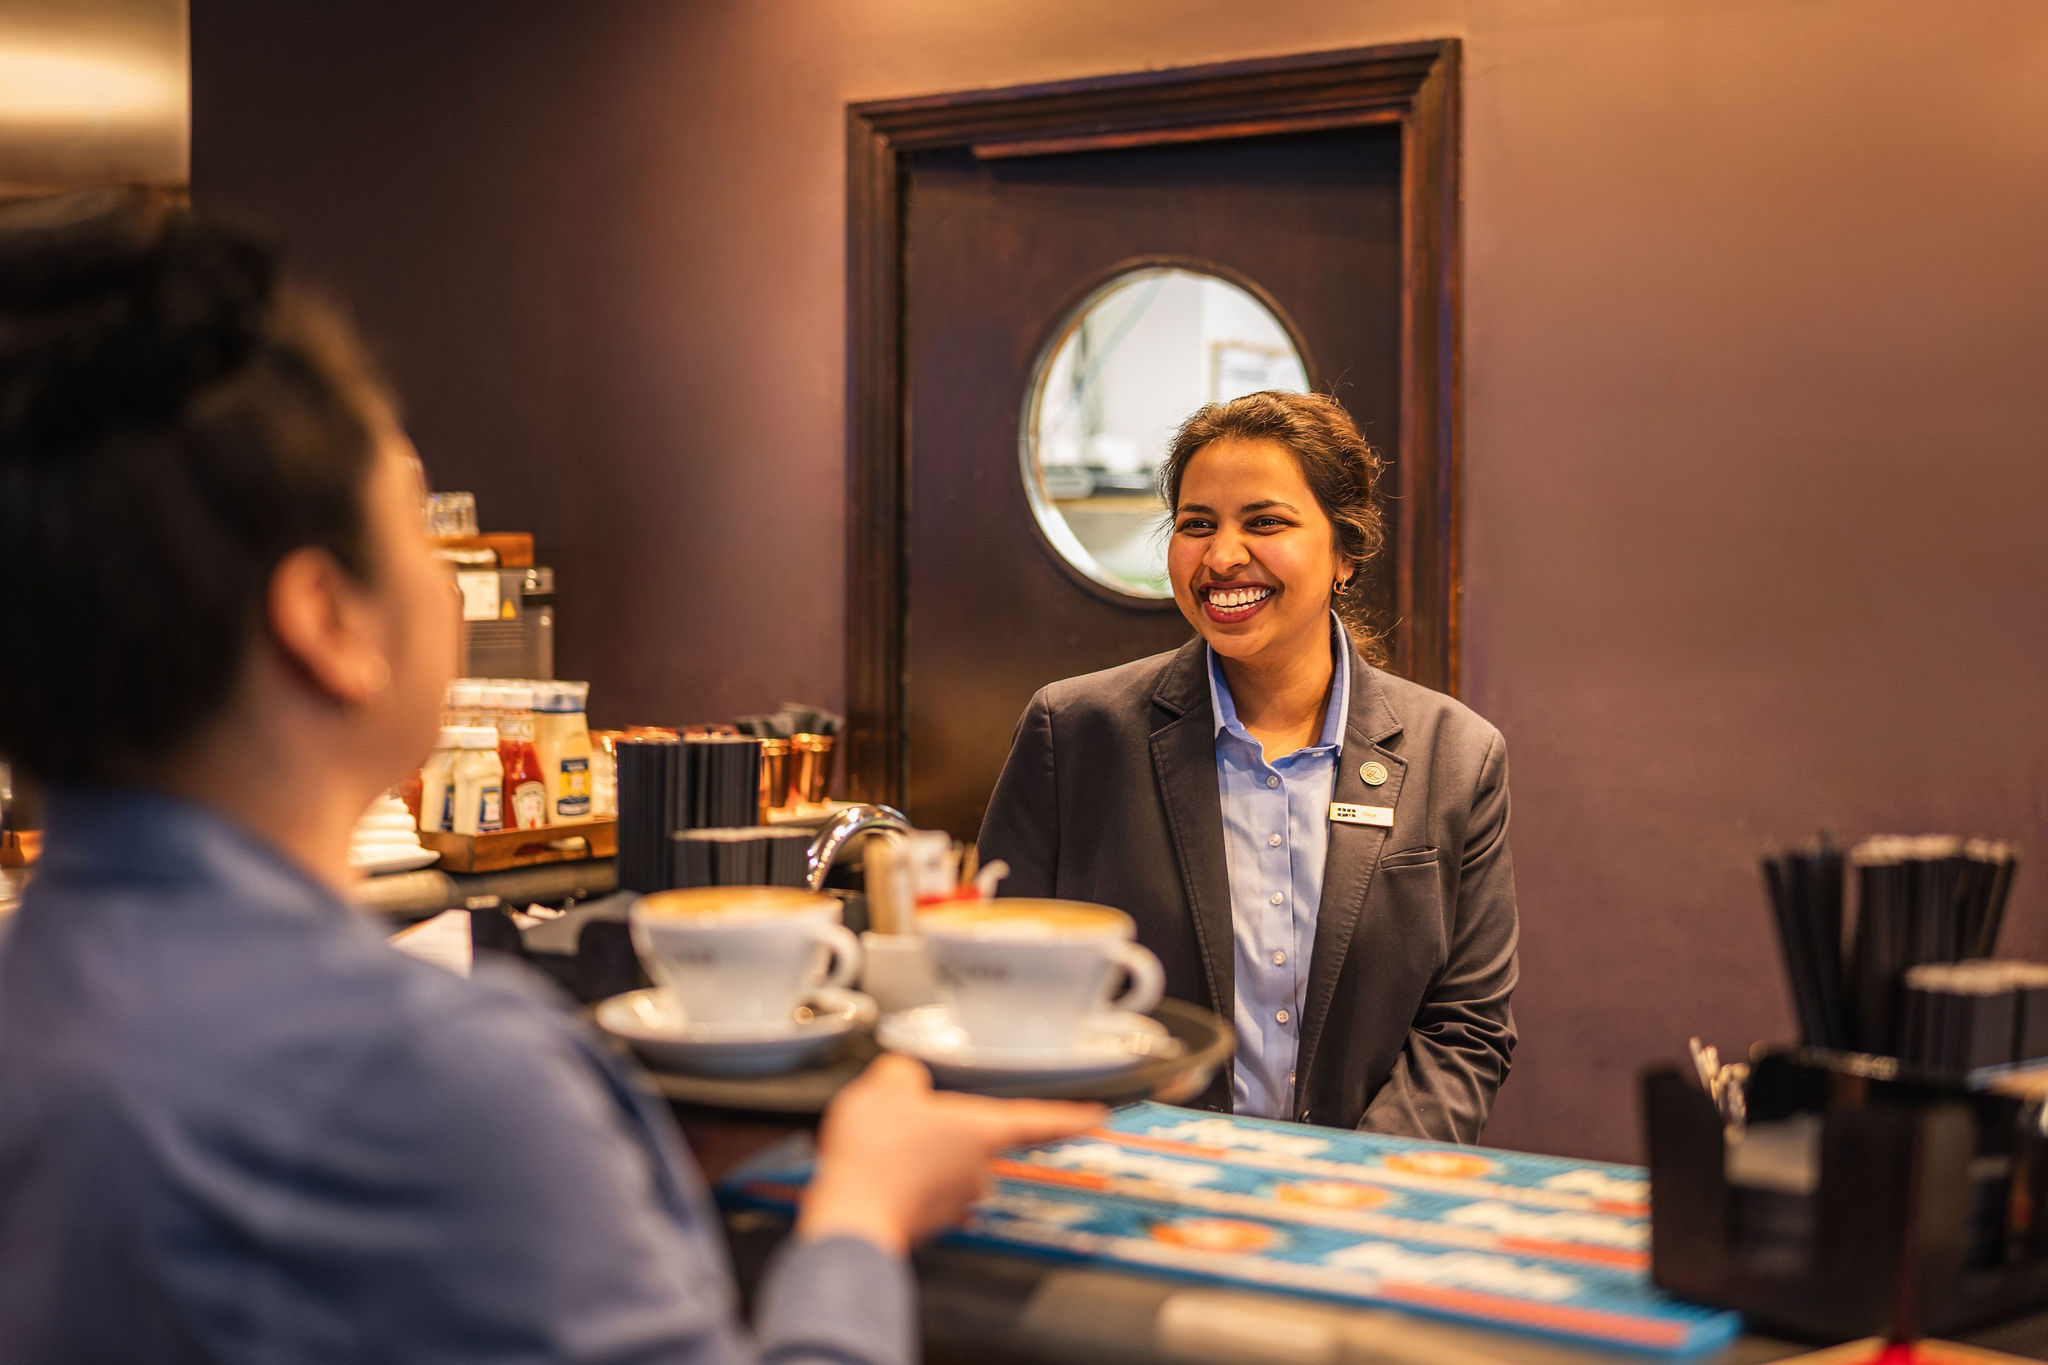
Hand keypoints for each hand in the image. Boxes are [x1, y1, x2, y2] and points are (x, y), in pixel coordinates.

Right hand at [796, 1054, 1103, 1254]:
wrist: (851, 1216)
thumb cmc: (878, 1155)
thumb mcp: (887, 1087)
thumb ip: (904, 1074)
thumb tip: (904, 1079)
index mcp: (983, 1131)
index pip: (1041, 1120)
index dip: (1072, 1116)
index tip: (1097, 1116)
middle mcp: (978, 1169)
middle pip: (973, 1138)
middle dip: (943, 1127)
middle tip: (905, 1117)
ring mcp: (954, 1200)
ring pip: (942, 1163)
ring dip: (918, 1154)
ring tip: (879, 1143)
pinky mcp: (927, 1220)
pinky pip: (918, 1187)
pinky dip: (900, 1177)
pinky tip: (872, 1167)